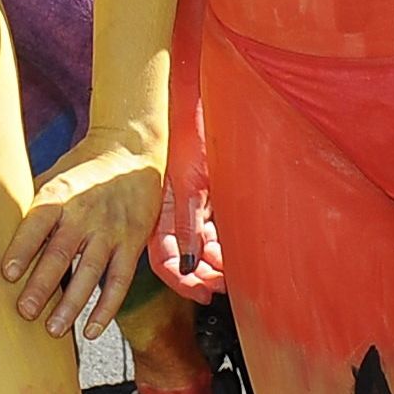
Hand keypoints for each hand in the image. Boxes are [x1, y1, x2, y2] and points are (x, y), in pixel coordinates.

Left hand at [1, 136, 163, 338]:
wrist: (131, 151)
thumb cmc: (81, 170)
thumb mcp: (53, 176)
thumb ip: (28, 205)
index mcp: (60, 194)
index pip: (38, 222)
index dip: (23, 247)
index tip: (7, 274)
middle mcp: (84, 213)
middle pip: (61, 252)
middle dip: (42, 284)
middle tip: (25, 312)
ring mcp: (110, 230)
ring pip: (91, 271)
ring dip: (72, 303)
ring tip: (54, 329)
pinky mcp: (132, 242)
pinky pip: (120, 279)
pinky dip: (107, 307)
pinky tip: (91, 329)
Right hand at [147, 128, 223, 300]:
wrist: (197, 100)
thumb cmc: (187, 132)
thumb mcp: (192, 182)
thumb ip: (189, 224)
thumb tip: (187, 264)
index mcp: (160, 212)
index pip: (165, 260)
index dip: (181, 282)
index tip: (202, 293)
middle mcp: (172, 214)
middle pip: (184, 259)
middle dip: (202, 276)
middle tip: (223, 285)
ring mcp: (189, 206)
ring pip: (200, 247)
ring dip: (214, 263)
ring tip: (232, 271)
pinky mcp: (205, 197)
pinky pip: (210, 230)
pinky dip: (221, 244)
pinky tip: (233, 250)